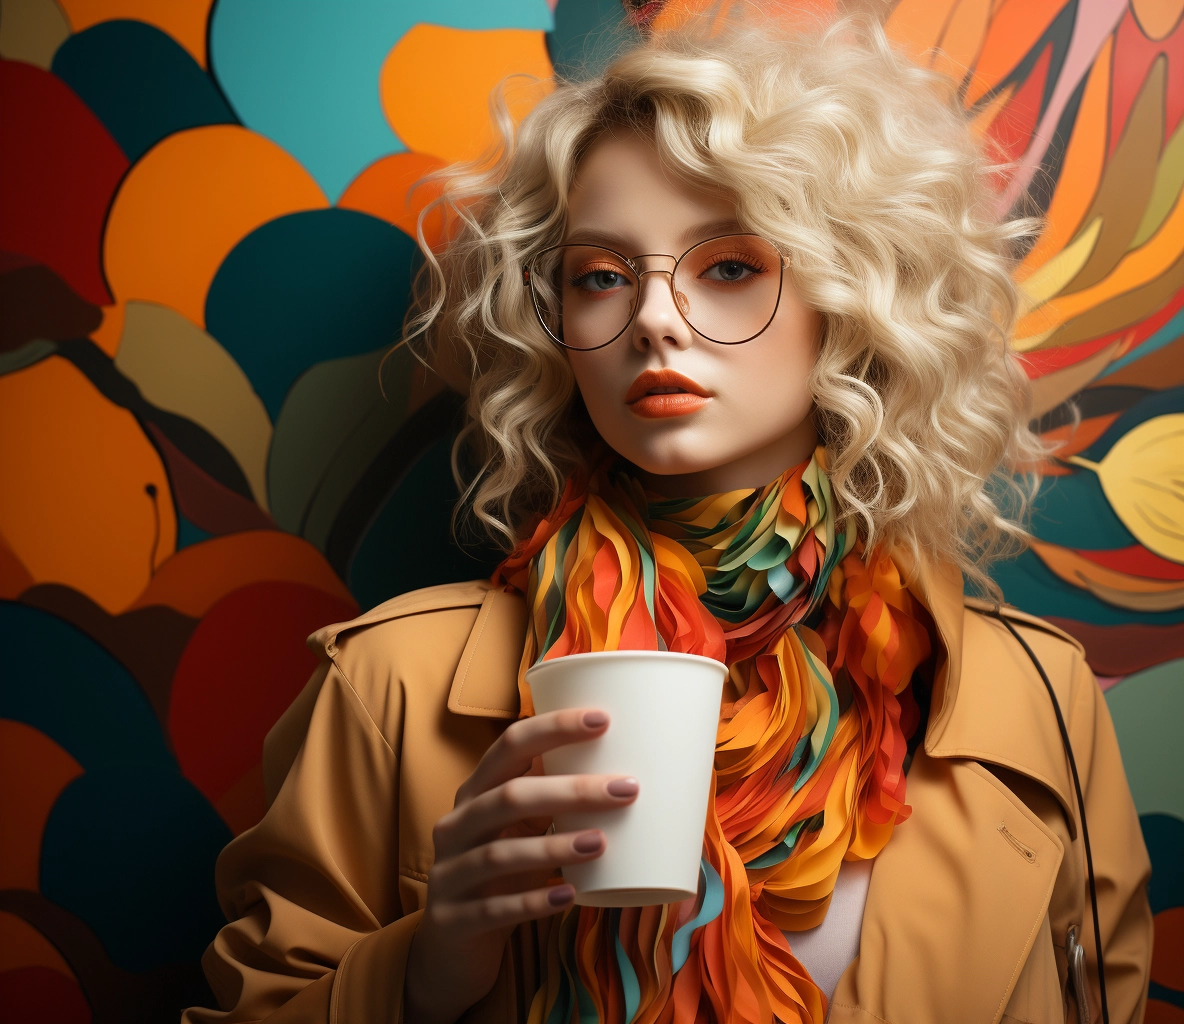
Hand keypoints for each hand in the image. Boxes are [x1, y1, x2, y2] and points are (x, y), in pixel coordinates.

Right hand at [403, 708, 638, 1022]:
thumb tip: (633, 774)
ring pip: (499, 853)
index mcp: (475, 792)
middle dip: (570, 790)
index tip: (604, 719)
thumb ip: (556, 802)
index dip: (553, 728)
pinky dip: (534, 901)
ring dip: (554, 847)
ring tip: (602, 843)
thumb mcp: (521, 830)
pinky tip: (569, 895)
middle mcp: (456, 825)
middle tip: (626, 789)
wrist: (452, 945)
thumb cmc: (502, 873)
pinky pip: (494, 909)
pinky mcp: (451, 919)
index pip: (510, 745)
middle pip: (508, 796)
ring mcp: (449, 873)